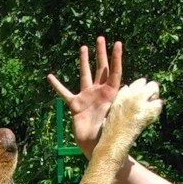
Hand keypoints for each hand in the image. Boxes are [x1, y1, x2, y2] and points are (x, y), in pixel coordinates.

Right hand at [48, 37, 121, 158]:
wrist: (93, 146)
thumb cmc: (106, 134)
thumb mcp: (115, 116)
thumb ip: (119, 104)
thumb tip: (132, 93)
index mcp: (111, 94)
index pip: (115, 72)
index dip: (116, 58)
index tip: (117, 43)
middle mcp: (99, 93)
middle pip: (101, 69)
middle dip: (101, 53)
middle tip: (101, 38)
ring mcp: (87, 97)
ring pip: (85, 75)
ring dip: (84, 61)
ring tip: (84, 47)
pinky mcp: (75, 105)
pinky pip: (65, 93)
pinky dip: (57, 85)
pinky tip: (50, 76)